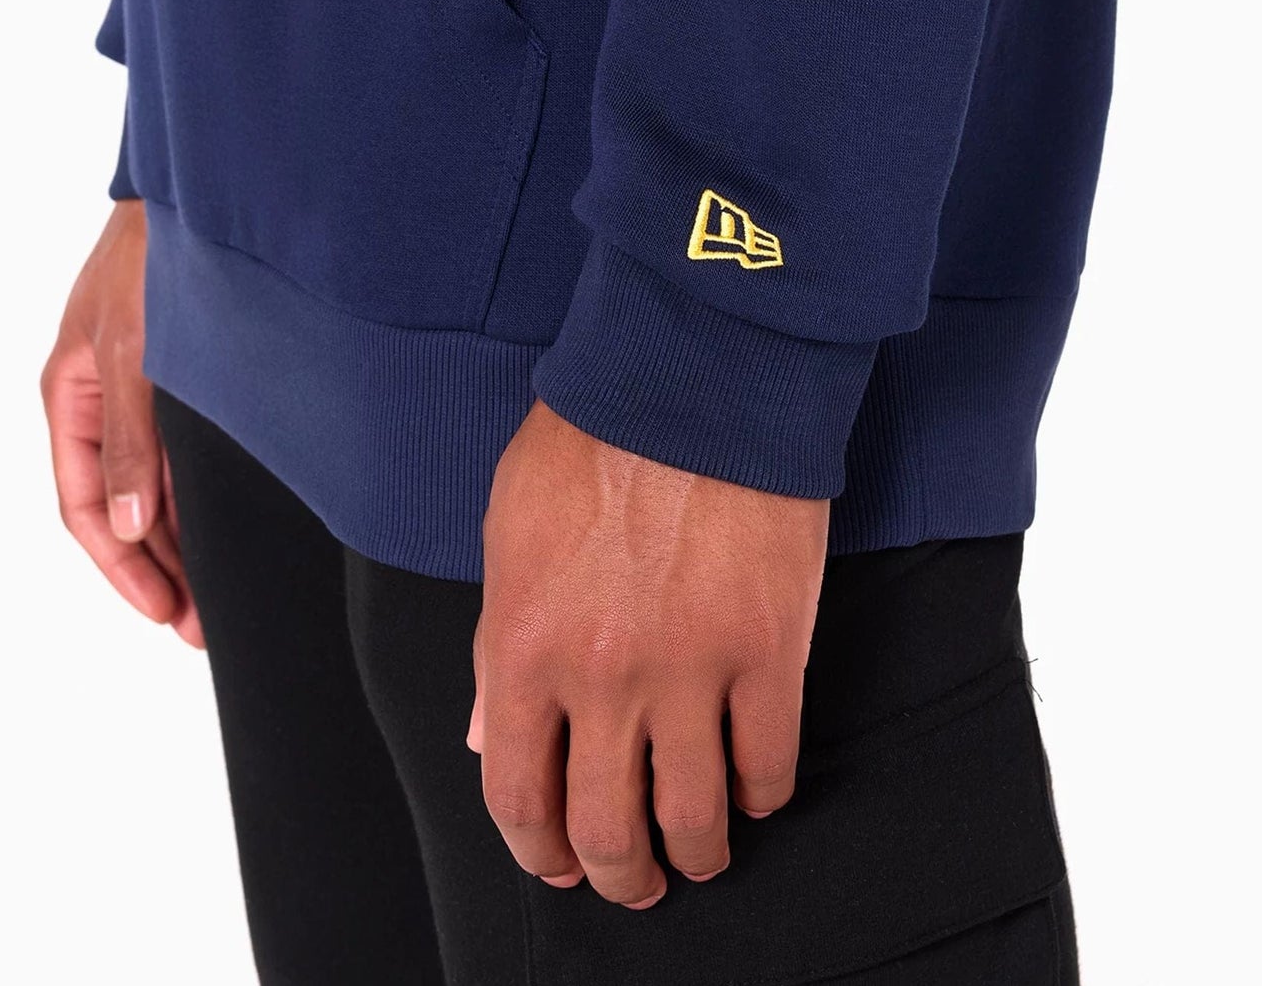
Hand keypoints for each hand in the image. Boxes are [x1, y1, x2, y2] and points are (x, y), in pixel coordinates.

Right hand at [41, 201, 202, 647]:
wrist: (198, 197)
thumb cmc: (147, 261)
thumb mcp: (132, 354)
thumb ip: (132, 442)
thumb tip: (130, 525)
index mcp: (72, 404)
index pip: (87, 511)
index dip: (123, 569)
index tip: (165, 613)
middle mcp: (106, 408)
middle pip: (124, 512)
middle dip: (157, 569)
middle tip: (199, 622)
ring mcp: (145, 398)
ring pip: (156, 491)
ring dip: (182, 541)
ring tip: (216, 593)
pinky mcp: (186, 385)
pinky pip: (185, 459)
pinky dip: (201, 497)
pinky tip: (228, 525)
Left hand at [472, 400, 827, 907]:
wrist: (693, 379)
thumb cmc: (593, 439)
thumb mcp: (508, 530)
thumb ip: (498, 641)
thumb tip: (492, 734)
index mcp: (522, 647)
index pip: (517, 795)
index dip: (538, 850)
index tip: (558, 865)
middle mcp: (601, 679)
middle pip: (606, 829)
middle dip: (618, 876)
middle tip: (633, 882)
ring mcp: (691, 671)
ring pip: (694, 817)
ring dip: (696, 856)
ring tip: (701, 857)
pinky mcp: (769, 650)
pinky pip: (770, 763)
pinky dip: (762, 796)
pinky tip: (755, 791)